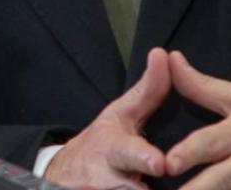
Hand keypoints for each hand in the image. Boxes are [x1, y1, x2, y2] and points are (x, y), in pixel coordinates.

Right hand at [45, 47, 172, 189]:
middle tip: (162, 187)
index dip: (143, 159)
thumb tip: (164, 54)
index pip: (128, 153)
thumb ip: (148, 91)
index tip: (159, 163)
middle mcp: (105, 179)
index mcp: (113, 150)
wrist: (66, 175)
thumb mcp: (122, 115)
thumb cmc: (103, 142)